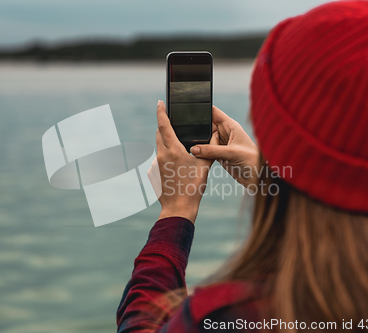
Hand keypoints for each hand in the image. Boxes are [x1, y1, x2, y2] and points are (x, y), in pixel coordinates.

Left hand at [148, 100, 217, 223]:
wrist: (178, 207)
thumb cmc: (192, 187)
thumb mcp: (205, 166)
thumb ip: (208, 149)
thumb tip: (214, 137)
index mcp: (173, 149)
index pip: (163, 124)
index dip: (161, 111)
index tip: (160, 102)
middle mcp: (161, 154)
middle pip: (159, 133)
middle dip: (165, 126)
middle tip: (175, 125)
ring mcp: (155, 164)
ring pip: (159, 146)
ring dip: (166, 142)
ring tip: (180, 148)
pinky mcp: (153, 172)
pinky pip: (159, 158)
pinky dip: (166, 156)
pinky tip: (177, 166)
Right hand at [190, 106, 258, 187]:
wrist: (257, 177)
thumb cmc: (253, 160)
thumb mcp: (231, 153)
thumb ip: (212, 150)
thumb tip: (194, 149)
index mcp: (230, 126)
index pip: (214, 112)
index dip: (203, 110)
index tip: (191, 111)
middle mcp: (224, 133)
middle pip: (205, 126)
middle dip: (199, 130)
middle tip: (196, 138)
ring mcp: (221, 144)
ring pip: (204, 140)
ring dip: (201, 144)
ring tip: (203, 150)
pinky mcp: (218, 154)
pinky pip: (205, 151)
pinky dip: (202, 153)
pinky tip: (201, 156)